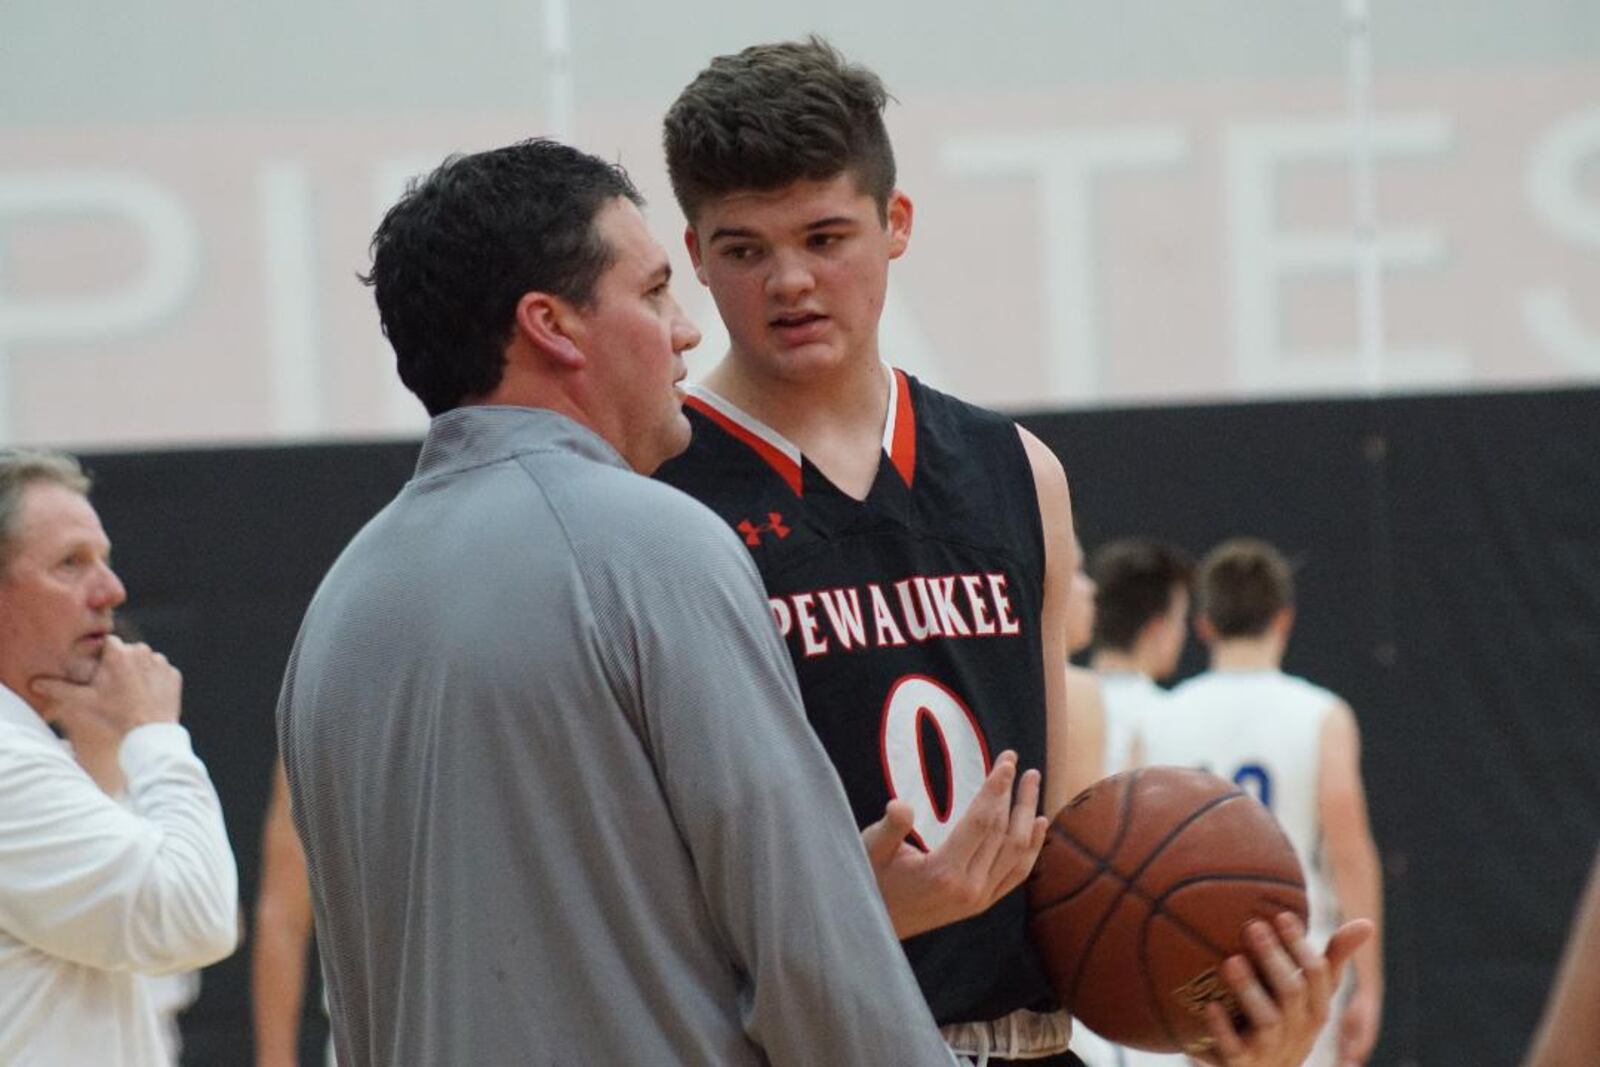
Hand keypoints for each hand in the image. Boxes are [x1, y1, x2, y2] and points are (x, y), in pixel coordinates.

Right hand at [32, 635, 181, 741]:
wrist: (149, 733)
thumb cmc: (113, 716)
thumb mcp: (82, 702)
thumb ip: (58, 689)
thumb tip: (35, 683)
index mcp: (119, 652)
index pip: (106, 644)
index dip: (100, 656)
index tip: (97, 671)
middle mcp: (142, 651)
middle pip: (126, 652)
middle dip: (118, 664)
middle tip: (111, 686)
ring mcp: (161, 663)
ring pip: (144, 662)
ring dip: (136, 672)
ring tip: (127, 694)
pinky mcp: (174, 675)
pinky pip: (160, 673)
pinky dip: (153, 681)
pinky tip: (144, 697)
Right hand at [860, 751, 1047, 938]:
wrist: (877, 924)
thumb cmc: (873, 879)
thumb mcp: (872, 849)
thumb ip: (890, 828)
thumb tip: (900, 805)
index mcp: (944, 872)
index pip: (982, 822)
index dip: (995, 789)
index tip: (1007, 763)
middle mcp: (970, 889)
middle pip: (1004, 833)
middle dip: (1014, 795)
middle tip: (1019, 763)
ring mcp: (980, 899)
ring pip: (1017, 852)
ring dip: (1027, 814)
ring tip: (1033, 783)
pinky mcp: (983, 904)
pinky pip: (1017, 873)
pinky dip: (1032, 847)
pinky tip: (1039, 824)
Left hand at [1191, 912, 1373, 1066]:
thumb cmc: (1288, 1023)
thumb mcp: (1311, 997)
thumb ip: (1331, 960)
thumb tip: (1367, 923)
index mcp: (1316, 1010)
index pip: (1317, 976)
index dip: (1301, 947)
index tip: (1282, 916)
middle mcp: (1298, 1031)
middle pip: (1292, 993)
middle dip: (1274, 959)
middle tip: (1253, 926)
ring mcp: (1270, 1050)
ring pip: (1267, 1021)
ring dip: (1249, 990)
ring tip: (1231, 961)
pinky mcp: (1242, 1065)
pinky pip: (1235, 1050)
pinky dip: (1223, 1028)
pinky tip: (1210, 1006)